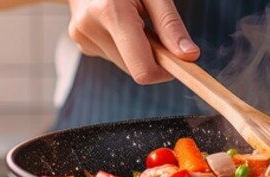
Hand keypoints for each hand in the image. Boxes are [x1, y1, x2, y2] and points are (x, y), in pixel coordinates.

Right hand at [67, 0, 200, 83]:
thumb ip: (170, 25)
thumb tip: (189, 56)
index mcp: (109, 11)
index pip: (142, 68)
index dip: (165, 71)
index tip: (180, 61)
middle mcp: (90, 28)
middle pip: (135, 68)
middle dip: (152, 55)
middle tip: (155, 27)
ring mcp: (81, 37)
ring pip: (125, 64)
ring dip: (138, 50)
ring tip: (136, 18)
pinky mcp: (81, 42)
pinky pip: (114, 56)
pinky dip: (125, 46)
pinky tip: (122, 23)